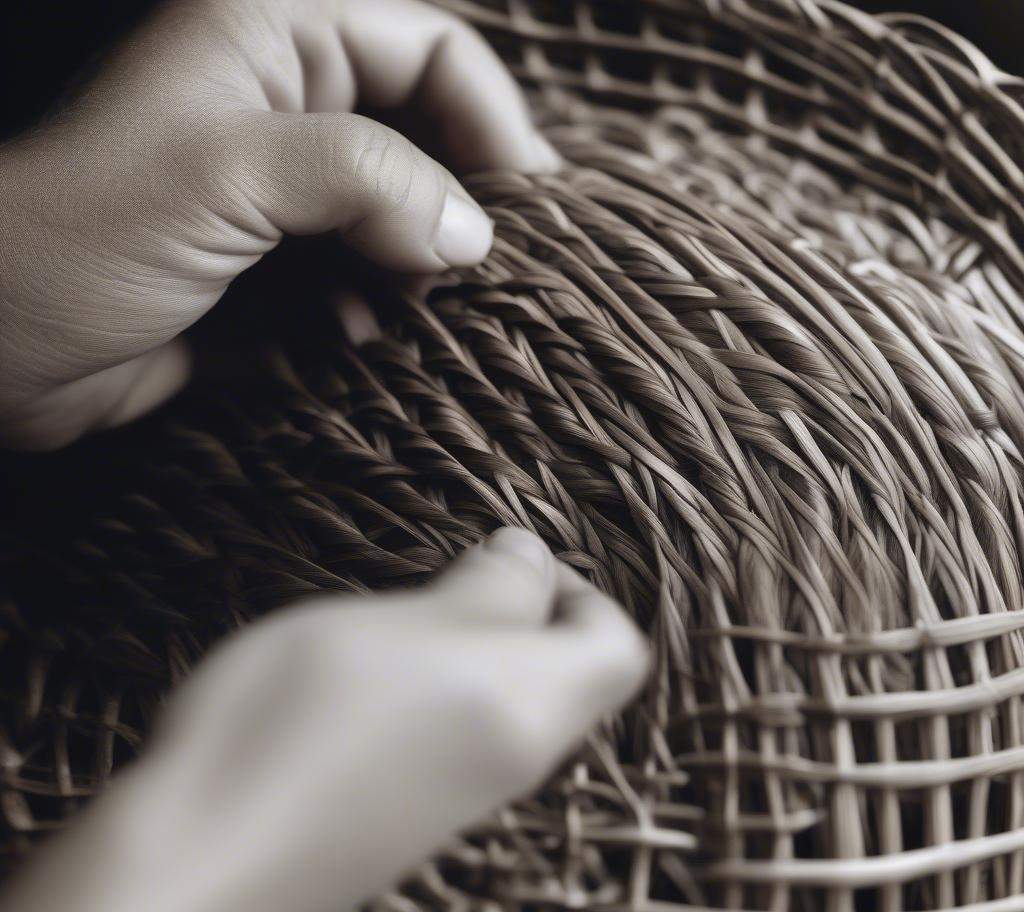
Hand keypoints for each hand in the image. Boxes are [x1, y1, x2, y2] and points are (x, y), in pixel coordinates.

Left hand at [0, 0, 558, 449]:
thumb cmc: (81, 234)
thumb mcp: (228, 174)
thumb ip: (365, 178)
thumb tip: (470, 229)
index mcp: (273, 35)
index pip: (430, 49)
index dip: (492, 121)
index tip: (531, 208)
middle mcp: (284, 105)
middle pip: (423, 137)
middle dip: (458, 206)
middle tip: (477, 275)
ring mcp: (278, 192)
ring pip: (398, 216)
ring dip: (418, 269)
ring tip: (420, 315)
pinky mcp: (270, 267)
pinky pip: (359, 279)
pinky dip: (374, 311)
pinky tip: (357, 340)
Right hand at [0, 530, 647, 911]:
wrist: (206, 862)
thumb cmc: (303, 724)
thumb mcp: (403, 623)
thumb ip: (487, 592)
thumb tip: (534, 561)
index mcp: (533, 705)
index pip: (616, 647)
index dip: (580, 591)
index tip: (503, 563)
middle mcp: (514, 759)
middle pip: (561, 675)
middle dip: (511, 615)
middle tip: (435, 589)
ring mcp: (462, 795)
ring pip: (500, 703)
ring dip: (460, 652)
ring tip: (382, 631)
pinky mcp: (409, 813)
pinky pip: (451, 737)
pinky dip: (426, 694)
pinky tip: (352, 684)